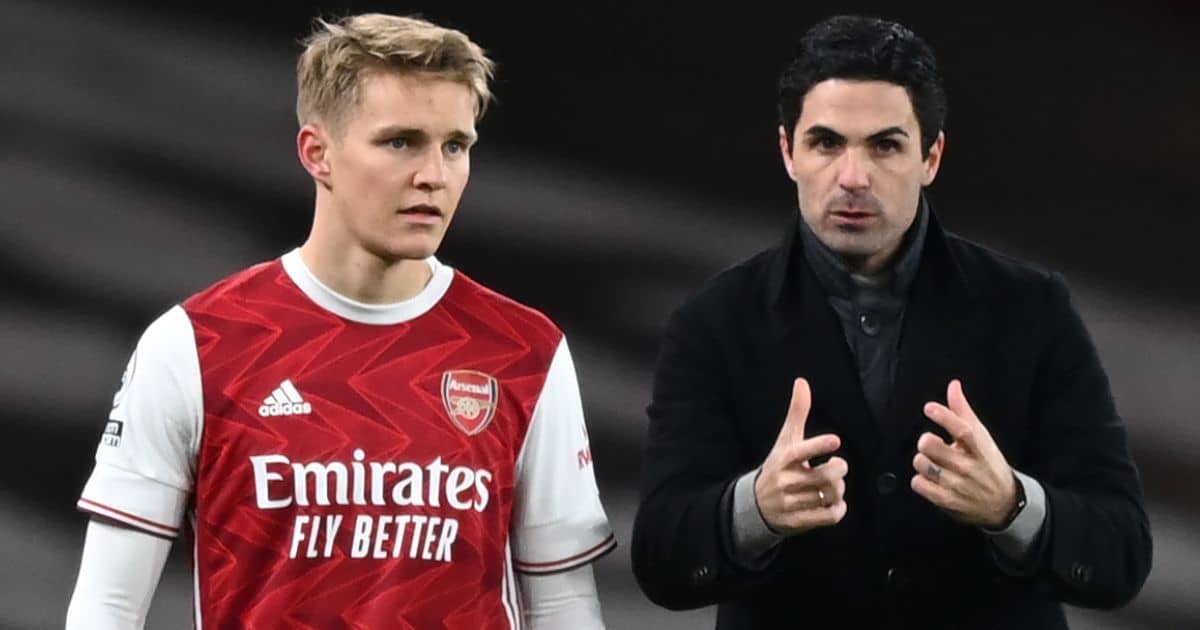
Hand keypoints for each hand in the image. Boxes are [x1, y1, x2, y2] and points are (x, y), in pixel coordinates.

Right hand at [754, 377, 847, 534]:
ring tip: (833, 485)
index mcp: (782, 459)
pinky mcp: (798, 521)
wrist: (755, 505)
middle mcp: (785, 481)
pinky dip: (838, 509)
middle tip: (837, 466)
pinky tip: (835, 503)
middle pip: (824, 476)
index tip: (836, 441)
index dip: (818, 446)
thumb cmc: (778, 466)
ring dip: (838, 490)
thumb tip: (802, 381)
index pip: (800, 451)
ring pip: (829, 496)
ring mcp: (791, 503)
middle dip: (838, 470)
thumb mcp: (785, 440)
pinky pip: (829, 516)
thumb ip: (797, 412)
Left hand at [911, 379, 1017, 528]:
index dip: (944, 417)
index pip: (962, 430)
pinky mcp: (946, 501)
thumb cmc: (989, 465)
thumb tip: (954, 385)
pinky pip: (920, 485)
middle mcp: (968, 467)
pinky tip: (928, 477)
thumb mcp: (982, 437)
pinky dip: (919, 480)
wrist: (1004, 503)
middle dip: (925, 441)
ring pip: (923, 465)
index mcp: (979, 448)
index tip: (929, 408)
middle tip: (928, 441)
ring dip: (921, 460)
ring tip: (929, 460)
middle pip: (934, 447)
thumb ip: (963, 411)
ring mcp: (957, 485)